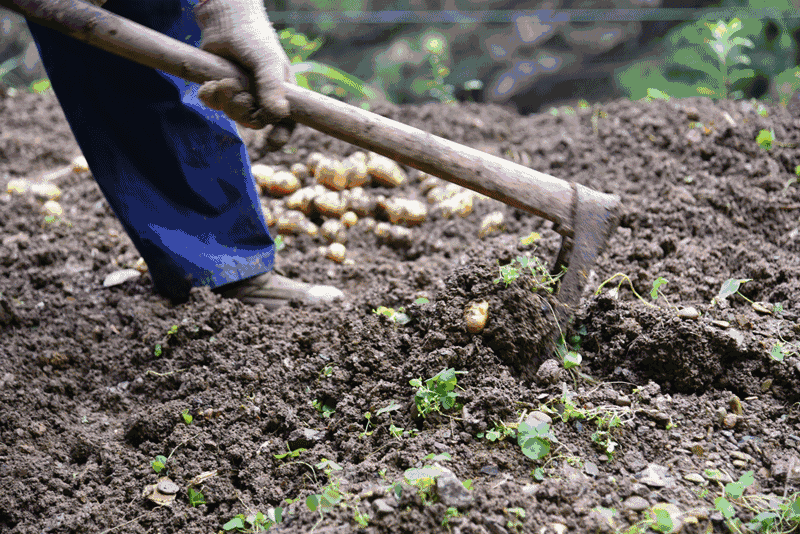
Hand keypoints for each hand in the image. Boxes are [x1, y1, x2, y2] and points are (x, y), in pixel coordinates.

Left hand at [194, 0, 294, 147]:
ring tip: (225, 80)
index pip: (286, 123)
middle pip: (254, 121)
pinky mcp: (220, 89)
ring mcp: (241, 94)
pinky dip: (210, 96)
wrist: (225, 20)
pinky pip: (213, 104)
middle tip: (239, 90)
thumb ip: (272, 87)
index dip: (280, 135)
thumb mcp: (267, 62)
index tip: (271, 143)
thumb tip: (280, 114)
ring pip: (232, 113)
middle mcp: (262, 97)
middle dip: (244, 109)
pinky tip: (211, 83)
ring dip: (226, 99)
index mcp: (281, 93)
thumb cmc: (254, 38)